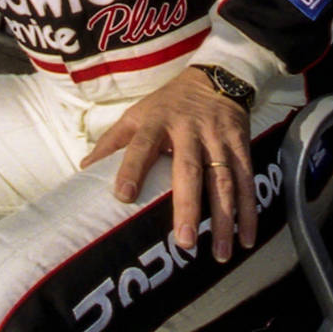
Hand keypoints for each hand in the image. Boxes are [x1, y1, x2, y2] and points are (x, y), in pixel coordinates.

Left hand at [80, 66, 255, 262]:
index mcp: (155, 122)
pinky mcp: (241, 144)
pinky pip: (246, 181)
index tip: (123, 196)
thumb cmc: (165, 105)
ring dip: (223, 218)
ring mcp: (216, 137)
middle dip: (188, 205)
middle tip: (184, 241)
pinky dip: (249, 211)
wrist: (212, 79)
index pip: (140, 145)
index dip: (131, 168)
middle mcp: (187, 130)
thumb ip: (112, 142)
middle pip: (188, 168)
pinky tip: (246, 238)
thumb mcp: (136, 115)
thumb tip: (84, 170)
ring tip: (219, 253)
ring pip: (222, 180)